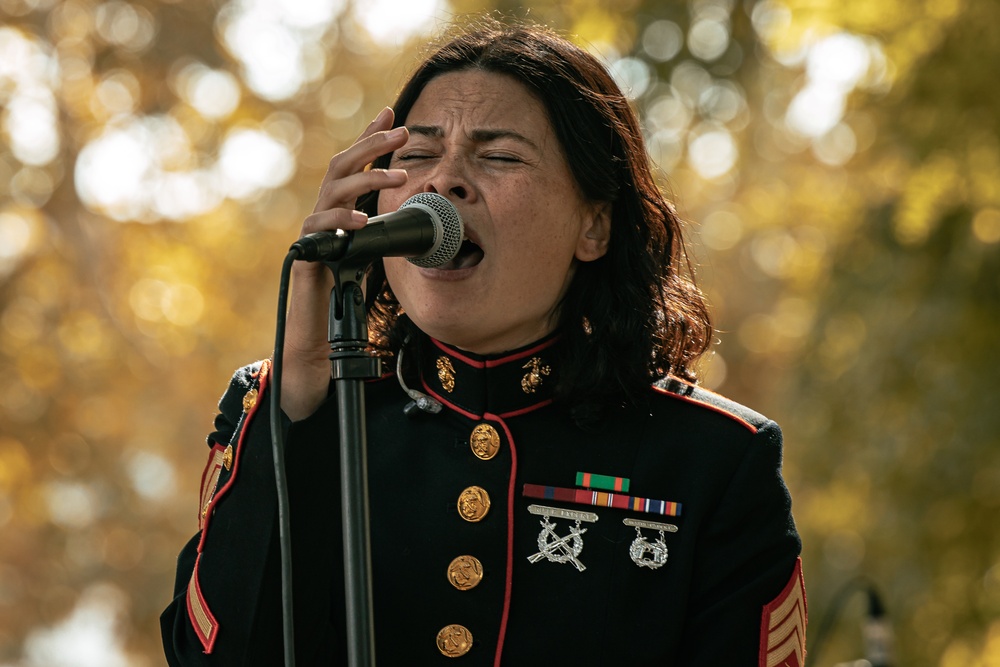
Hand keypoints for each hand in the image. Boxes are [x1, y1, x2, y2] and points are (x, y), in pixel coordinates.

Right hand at [280, 107, 408, 419]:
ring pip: (333, 190)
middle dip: (371, 144)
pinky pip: (319, 228)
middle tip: (402, 131)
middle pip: (341, 165)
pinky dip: (342, 220)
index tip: (393, 111)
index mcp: (341, 211)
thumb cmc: (344, 301)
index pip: (355, 166)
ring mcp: (312, 232)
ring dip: (367, 178)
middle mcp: (324, 215)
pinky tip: (363, 219)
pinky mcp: (304, 253)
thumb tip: (413, 221)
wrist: (317, 340)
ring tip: (398, 176)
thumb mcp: (372, 259)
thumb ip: (384, 236)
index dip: (371, 137)